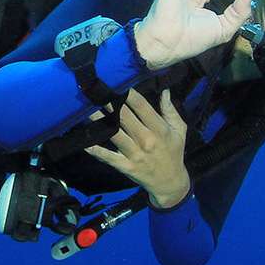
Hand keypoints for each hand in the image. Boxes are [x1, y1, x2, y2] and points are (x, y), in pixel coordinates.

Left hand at [85, 88, 189, 208]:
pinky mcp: (126, 166)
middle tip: (96, 89)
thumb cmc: (174, 152)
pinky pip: (108, 157)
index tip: (117, 81)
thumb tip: (164, 90)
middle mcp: (146, 139)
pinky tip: (84, 141)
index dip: (129, 93)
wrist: (170, 183)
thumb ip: (170, 110)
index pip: (142, 106)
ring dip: (98, 120)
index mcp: (159, 129)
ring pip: (113, 133)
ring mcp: (134, 154)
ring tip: (86, 107)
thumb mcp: (179, 130)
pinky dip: (95, 149)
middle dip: (109, 102)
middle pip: (124, 117)